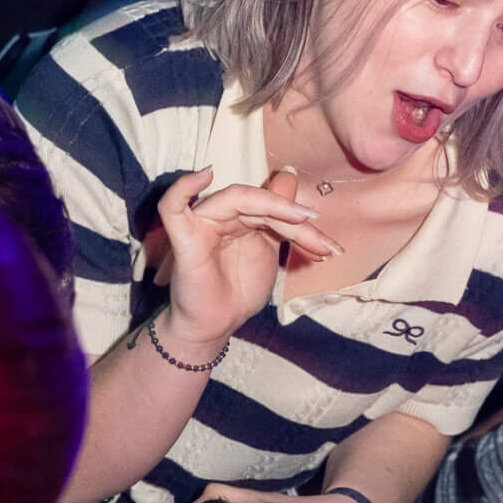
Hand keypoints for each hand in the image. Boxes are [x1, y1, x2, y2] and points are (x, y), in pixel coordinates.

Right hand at [155, 164, 338, 351]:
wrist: (215, 327)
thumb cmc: (238, 291)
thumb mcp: (269, 253)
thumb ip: (281, 222)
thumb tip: (290, 178)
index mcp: (241, 217)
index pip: (272, 207)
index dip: (301, 222)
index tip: (329, 248)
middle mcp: (221, 215)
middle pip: (259, 203)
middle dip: (295, 221)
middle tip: (324, 245)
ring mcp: (201, 223)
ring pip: (235, 199)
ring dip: (274, 207)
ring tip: (303, 224)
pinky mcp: (183, 237)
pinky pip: (173, 205)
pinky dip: (184, 187)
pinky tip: (205, 175)